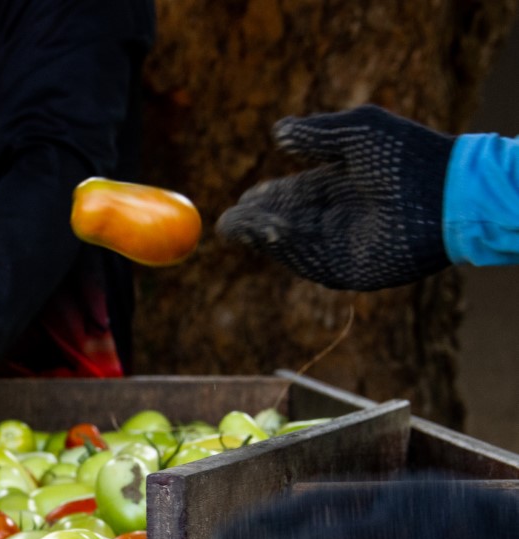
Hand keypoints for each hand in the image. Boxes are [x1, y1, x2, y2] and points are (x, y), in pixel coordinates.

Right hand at [216, 105, 453, 290]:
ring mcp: (342, 247)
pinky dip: (285, 249)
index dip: (263, 200)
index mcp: (336, 187)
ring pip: (289, 246)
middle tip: (227, 221)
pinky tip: (269, 230)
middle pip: (281, 226)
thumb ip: (316, 133)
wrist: (447, 192)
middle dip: (252, 223)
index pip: (289, 198)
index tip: (242, 199)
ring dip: (262, 235)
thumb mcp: (358, 131)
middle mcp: (335, 219)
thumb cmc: (408, 156)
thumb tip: (277, 133)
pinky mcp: (349, 271)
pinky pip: (307, 262)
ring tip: (240, 221)